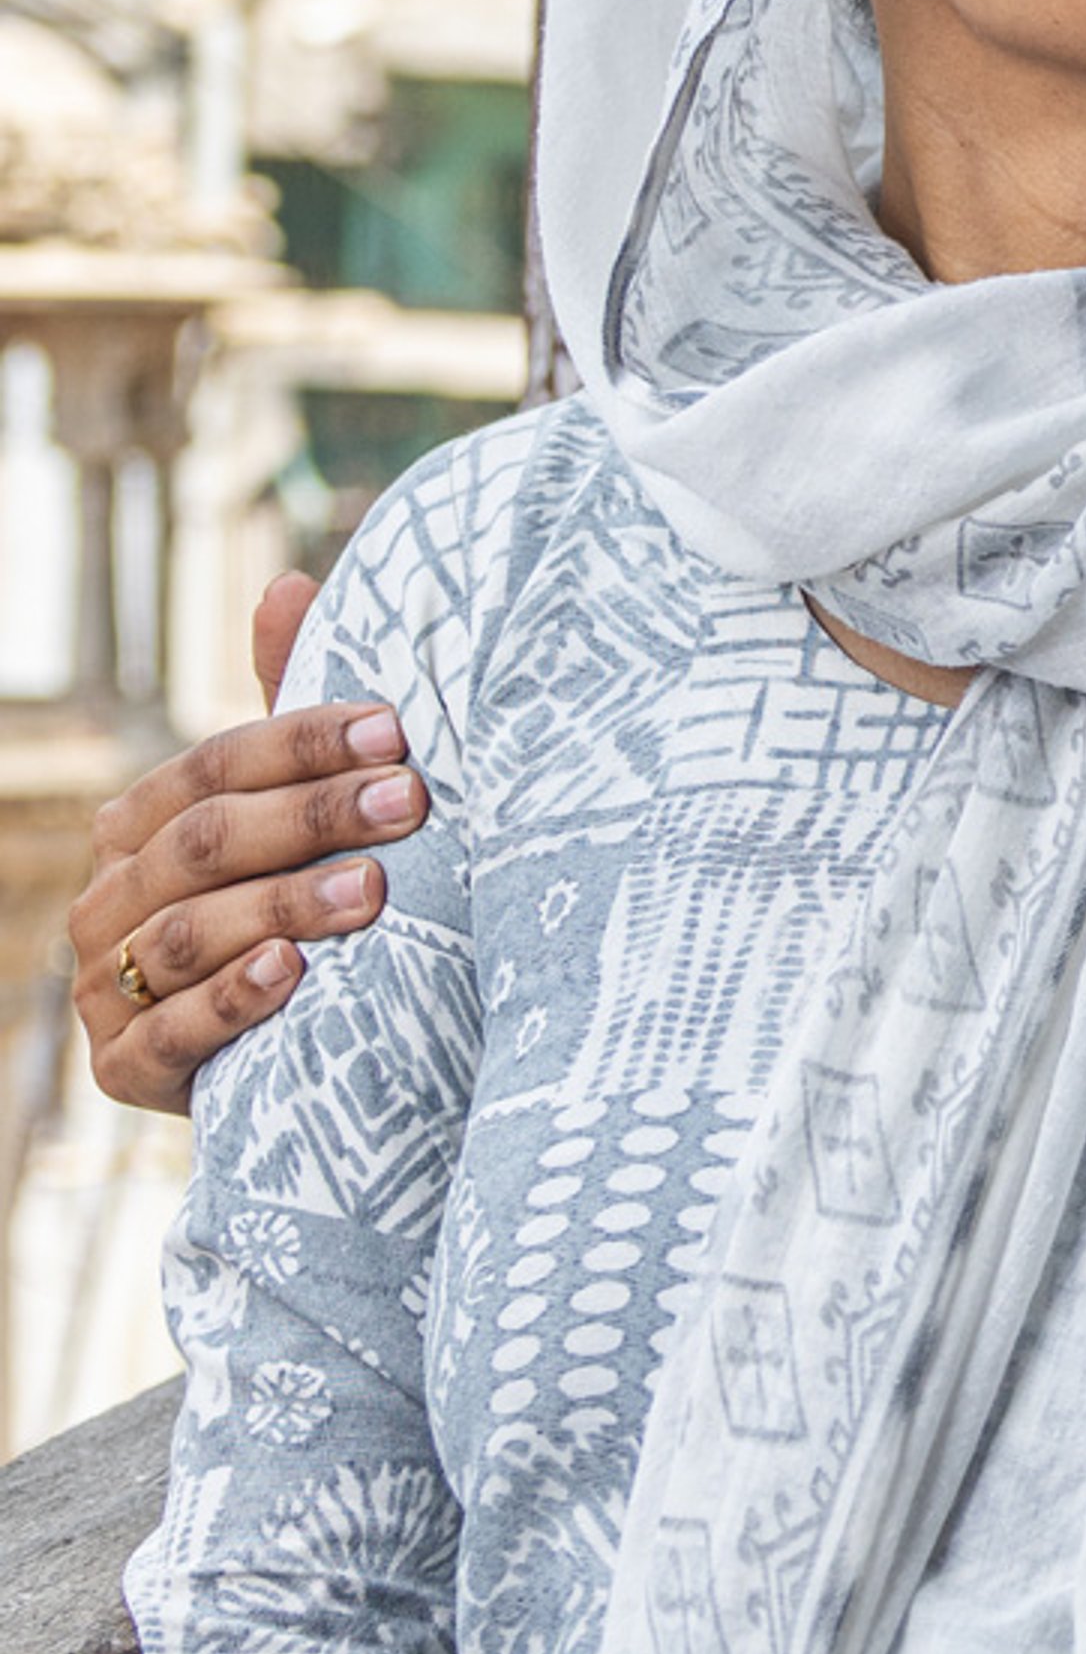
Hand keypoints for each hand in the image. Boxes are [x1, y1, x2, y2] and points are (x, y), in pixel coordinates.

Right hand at [69, 572, 419, 1114]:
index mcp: (137, 827)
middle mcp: (107, 901)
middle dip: (311, 818)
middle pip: (204, 843)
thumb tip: (286, 582)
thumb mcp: (297, 815)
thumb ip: (286, 714)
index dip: (303, 743)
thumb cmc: (295, 907)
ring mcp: (108, 990)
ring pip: (189, 932)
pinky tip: (293, 974)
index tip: (398, 732)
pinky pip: (173, 1033)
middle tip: (409, 803)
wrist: (292, 1056)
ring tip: (371, 890)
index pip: (212, 766)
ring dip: (284, 905)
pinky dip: (234, 999)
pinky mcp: (125, 1071)